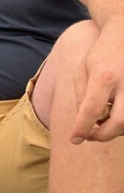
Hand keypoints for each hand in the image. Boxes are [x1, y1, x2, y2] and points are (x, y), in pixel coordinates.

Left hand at [71, 26, 123, 143]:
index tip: (75, 139)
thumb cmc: (101, 53)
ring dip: (115, 130)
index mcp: (103, 77)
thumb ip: (82, 95)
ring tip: (100, 124)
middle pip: (119, 122)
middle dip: (104, 135)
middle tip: (90, 136)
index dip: (82, 128)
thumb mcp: (82, 70)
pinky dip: (123, 121)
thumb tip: (84, 121)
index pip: (91, 110)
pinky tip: (113, 115)